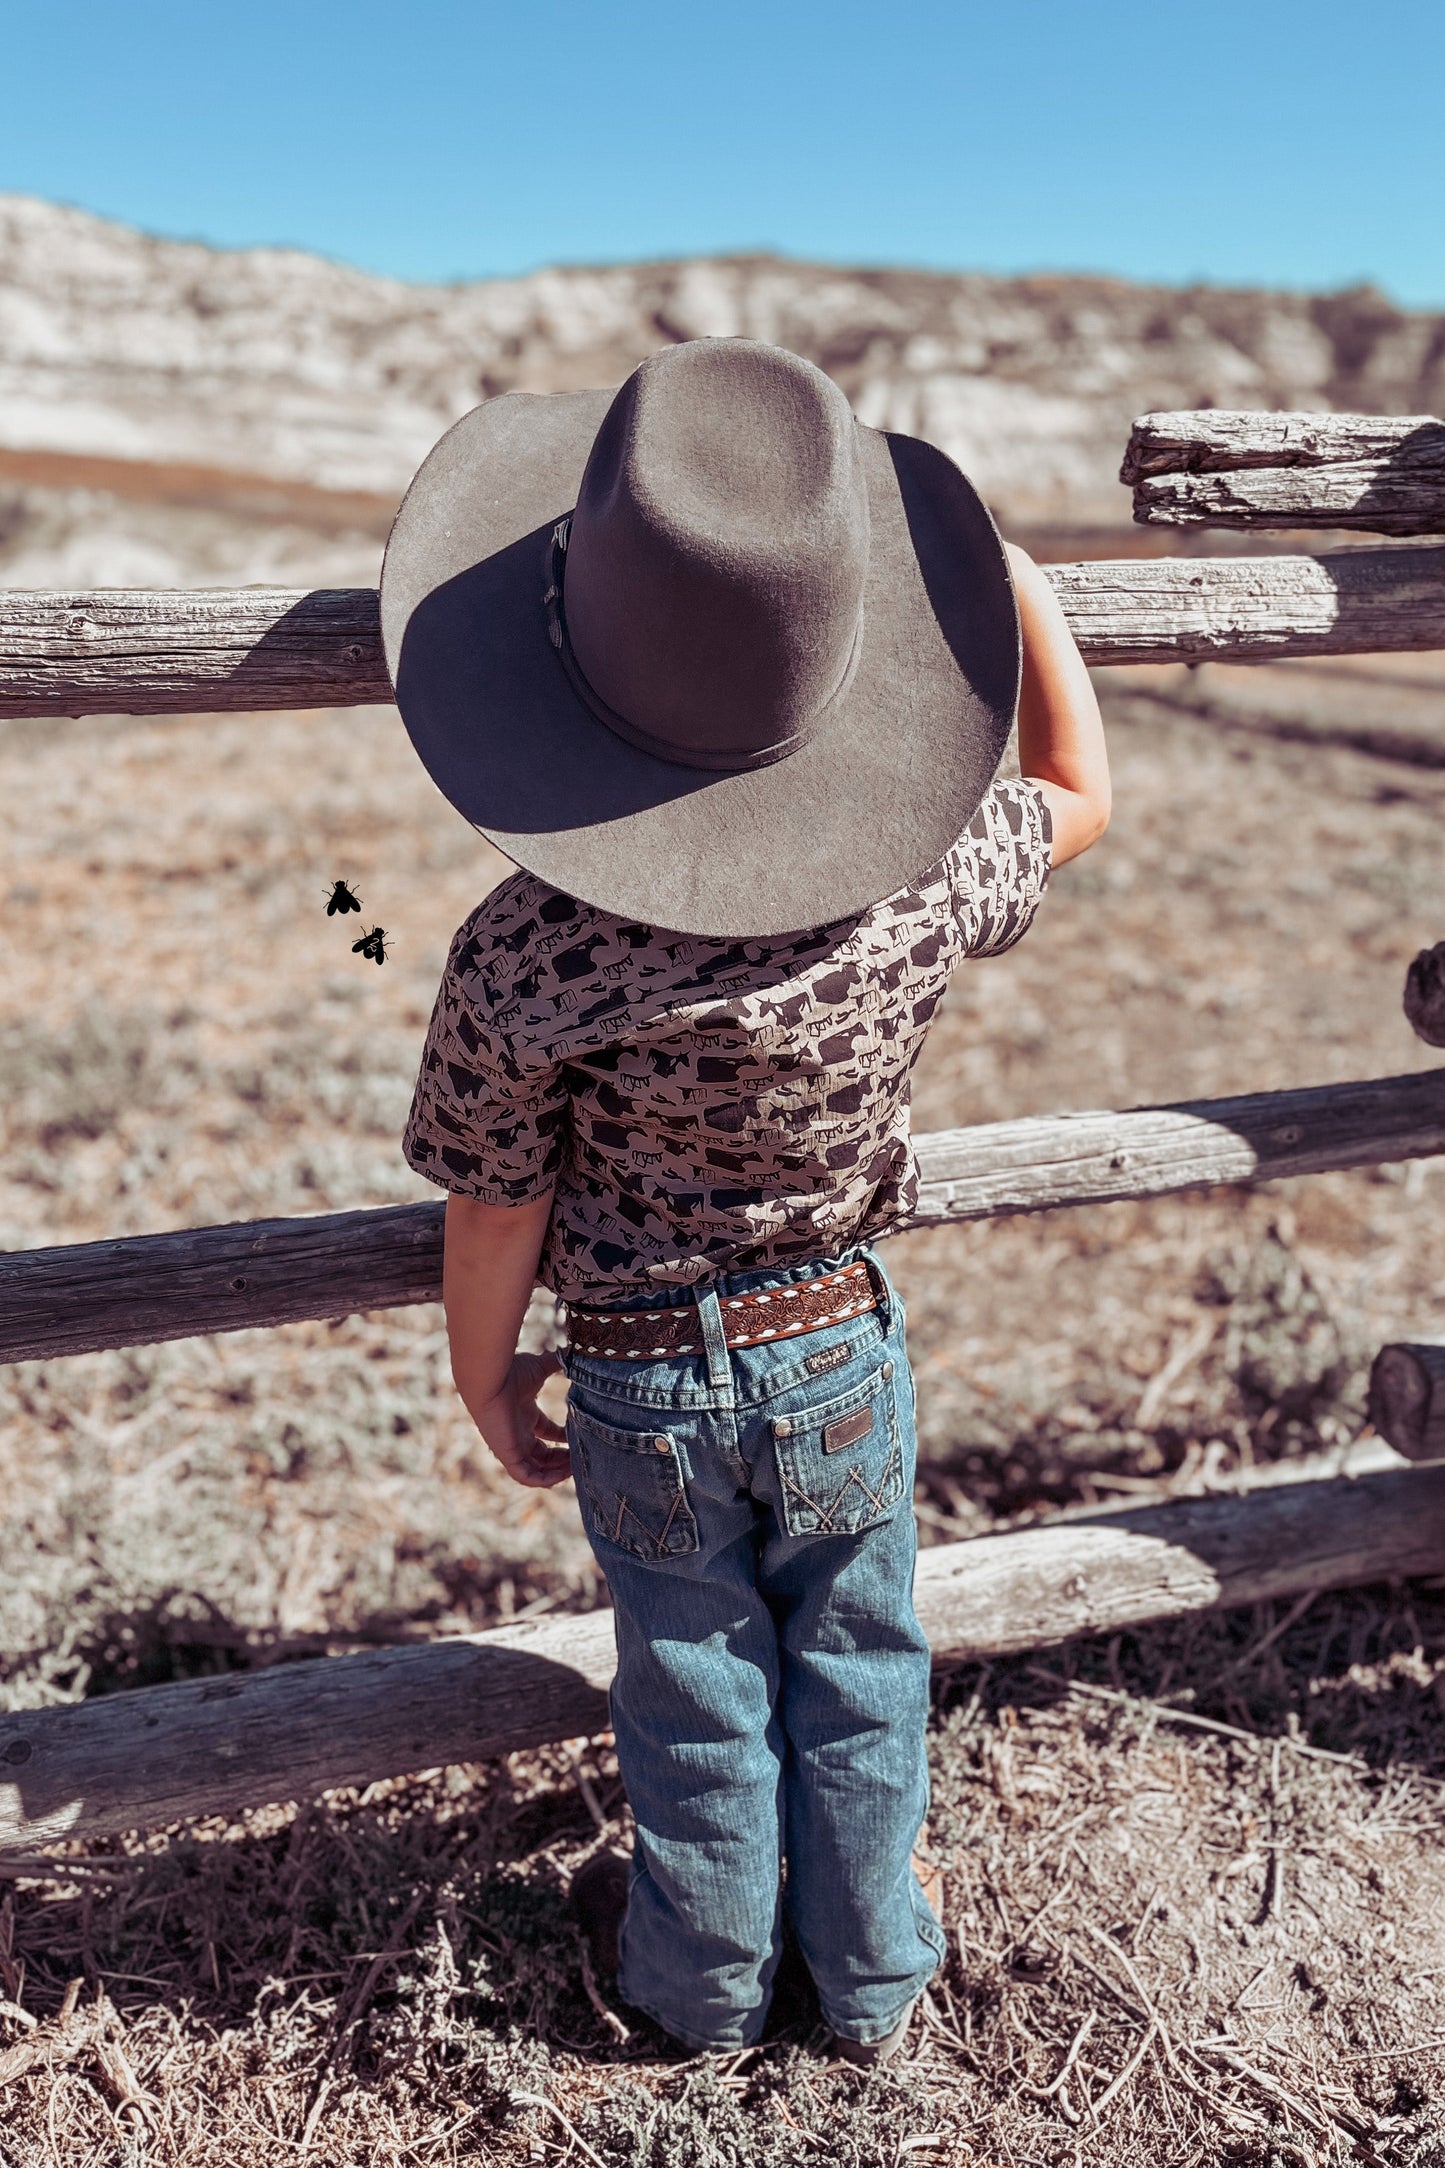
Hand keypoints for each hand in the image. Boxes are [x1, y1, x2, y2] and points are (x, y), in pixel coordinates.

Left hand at [470, 1349, 571, 1488]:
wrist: (489, 1380)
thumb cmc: (509, 1373)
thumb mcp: (540, 1368)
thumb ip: (556, 1363)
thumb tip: (572, 1351)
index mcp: (524, 1415)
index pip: (546, 1433)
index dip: (563, 1438)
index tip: (580, 1436)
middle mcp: (518, 1433)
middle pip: (542, 1455)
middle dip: (563, 1459)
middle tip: (581, 1458)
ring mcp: (512, 1446)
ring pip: (536, 1469)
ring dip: (556, 1472)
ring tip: (575, 1468)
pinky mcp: (507, 1455)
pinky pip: (526, 1476)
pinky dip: (544, 1480)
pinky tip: (562, 1475)